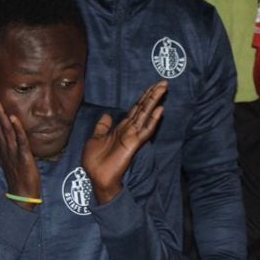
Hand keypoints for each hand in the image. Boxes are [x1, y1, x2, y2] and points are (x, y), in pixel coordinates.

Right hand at [0, 93, 39, 206]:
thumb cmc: (15, 173)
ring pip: (5, 130)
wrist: (22, 194)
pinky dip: (17, 129)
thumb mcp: (4, 155)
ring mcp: (12, 151)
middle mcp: (4, 146)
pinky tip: (14, 118)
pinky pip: (20, 140)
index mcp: (0, 145)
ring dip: (0, 115)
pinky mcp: (23, 156)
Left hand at [82, 81, 166, 203]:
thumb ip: (102, 127)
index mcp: (121, 128)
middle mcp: (129, 129)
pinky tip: (160, 110)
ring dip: (155, 101)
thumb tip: (107, 115)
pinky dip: (153, 120)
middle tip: (164, 82)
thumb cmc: (95, 162)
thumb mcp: (94, 139)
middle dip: (153, 94)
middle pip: (143, 108)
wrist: (96, 177)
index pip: (136, 109)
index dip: (144, 97)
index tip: (153, 86)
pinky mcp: (134, 144)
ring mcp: (133, 136)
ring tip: (164, 89)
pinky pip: (145, 130)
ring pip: (146, 114)